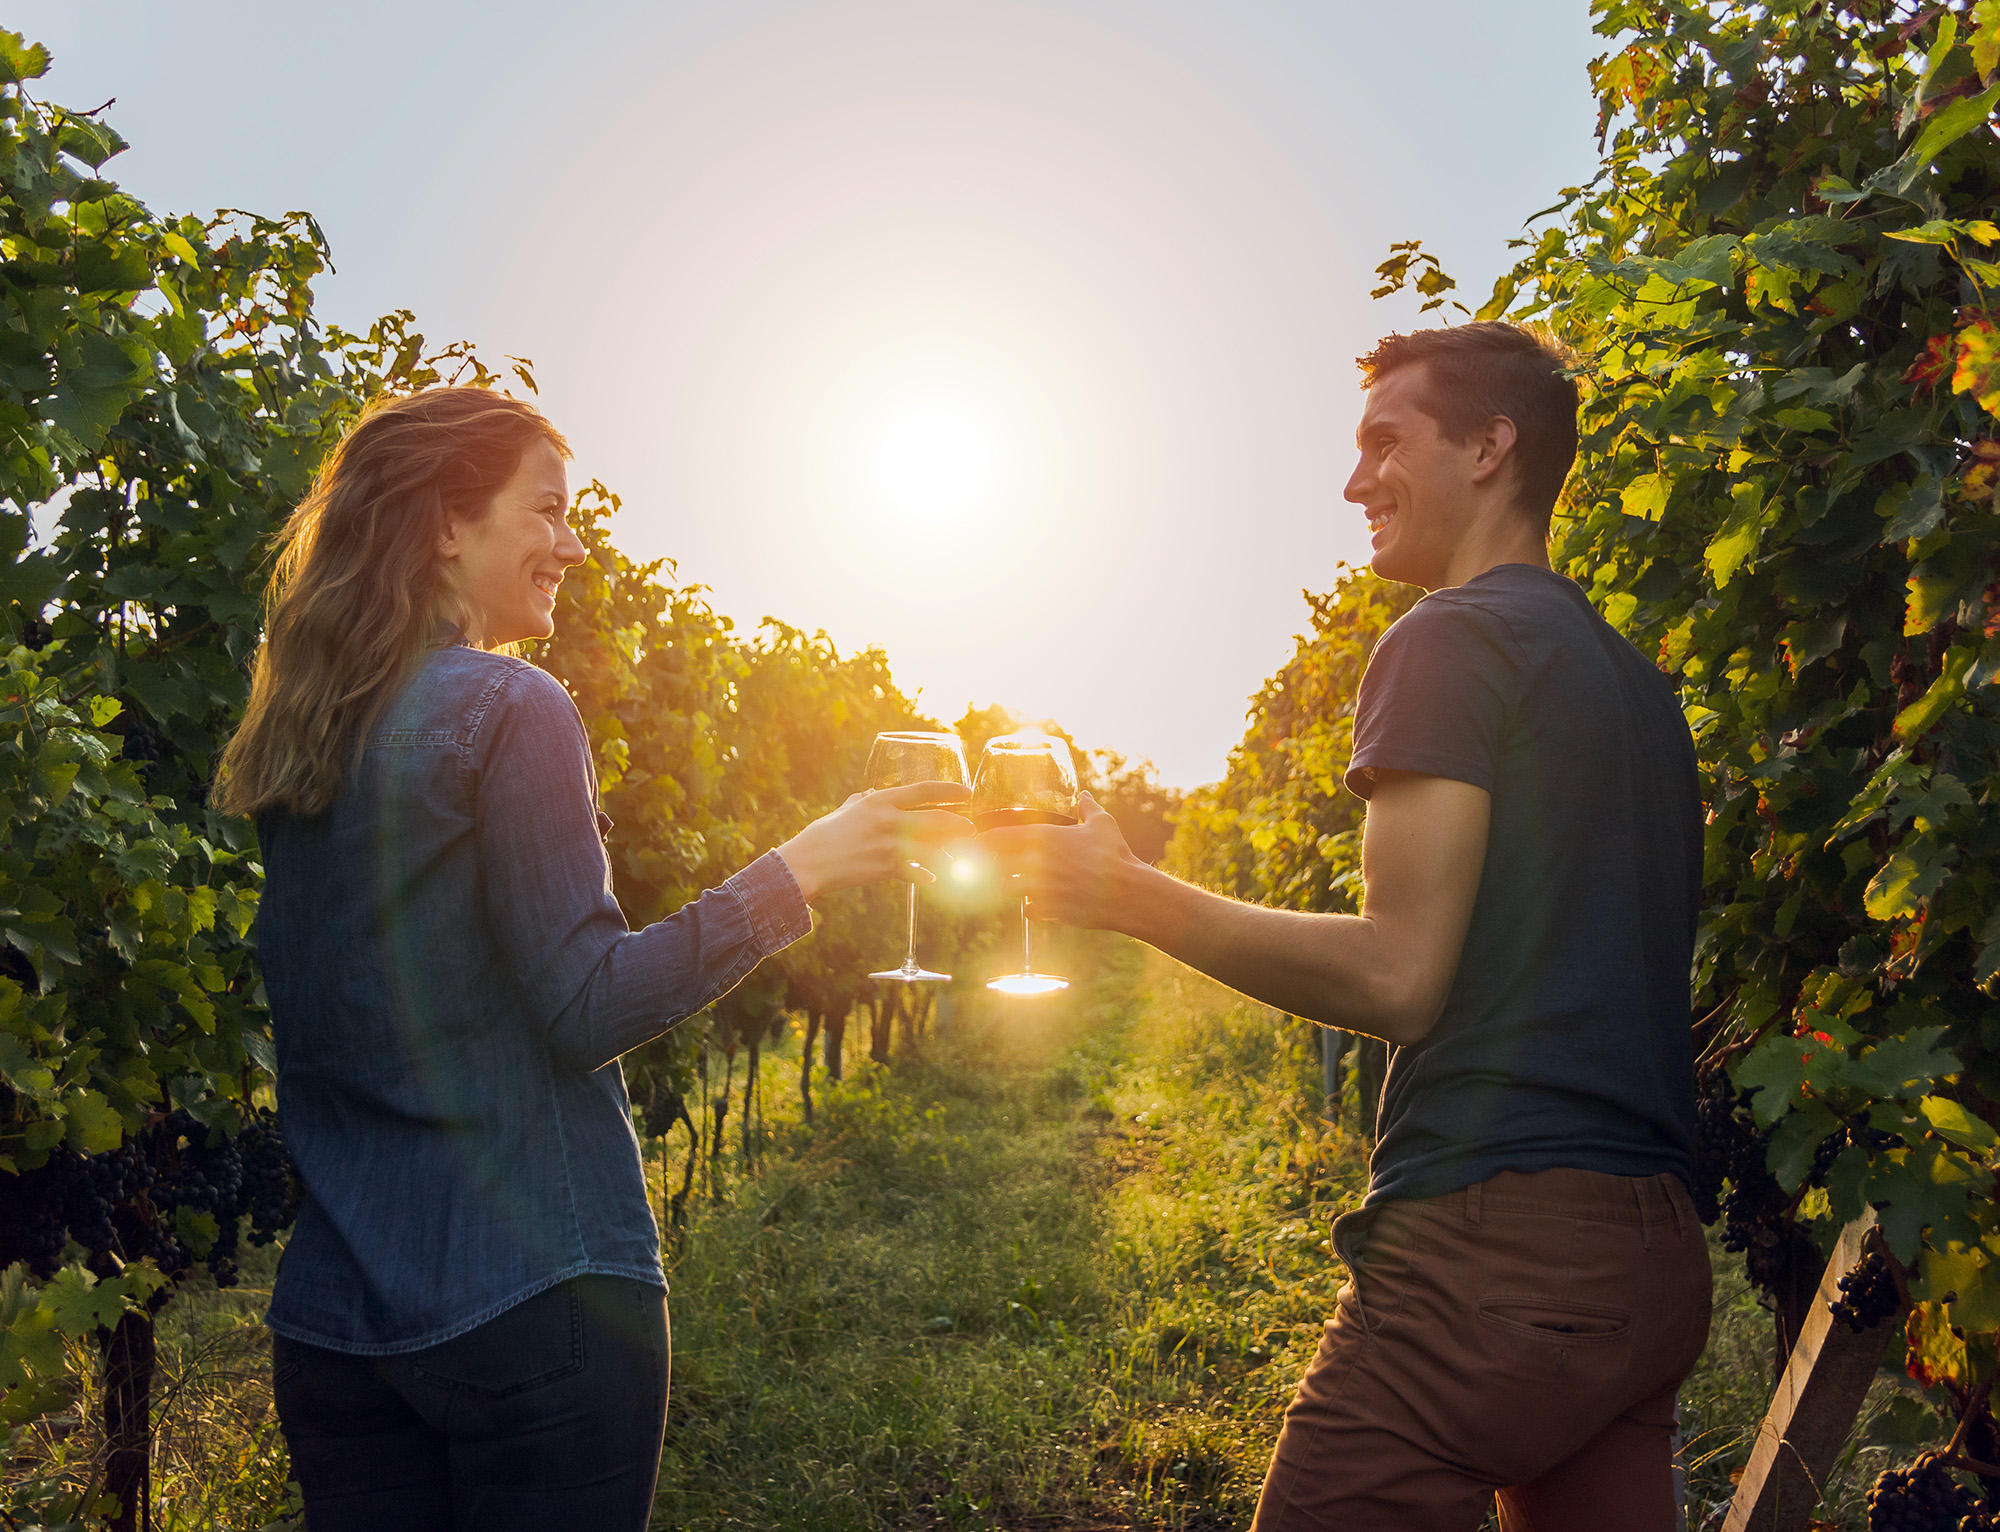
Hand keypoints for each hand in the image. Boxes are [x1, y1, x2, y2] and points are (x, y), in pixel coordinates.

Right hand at [775, 782, 972, 904]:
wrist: (807, 864)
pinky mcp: (887, 869)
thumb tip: (868, 795)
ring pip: (935, 850)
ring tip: (957, 858)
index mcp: (879, 801)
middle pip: (940, 820)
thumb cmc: (822, 836)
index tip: (968, 793)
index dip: (950, 790)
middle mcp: (889, 820)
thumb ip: (860, 802)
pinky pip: (918, 873)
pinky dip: (928, 877)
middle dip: (961, 826)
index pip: (924, 790)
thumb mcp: (844, 811)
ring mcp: (890, 845)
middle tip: (971, 830)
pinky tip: (932, 880)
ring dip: (950, 855)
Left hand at [976, 791, 1139, 929]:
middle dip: (991, 866)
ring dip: (1009, 887)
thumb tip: (1084, 795)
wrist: (1128, 892)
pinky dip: (1032, 908)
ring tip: (1016, 886)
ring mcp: (1040, 888)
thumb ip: (1088, 807)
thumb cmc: (1115, 854)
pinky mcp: (1049, 909)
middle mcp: (1036, 863)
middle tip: (993, 867)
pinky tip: (1039, 904)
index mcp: (1043, 838)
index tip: (978, 844)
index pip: (997, 838)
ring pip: (1006, 889)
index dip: (983, 842)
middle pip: (994, 865)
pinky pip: (1028, 910)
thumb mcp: (1103, 824)